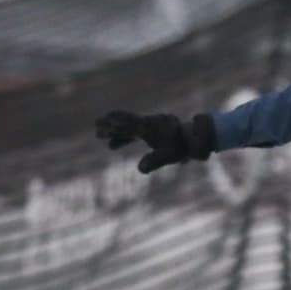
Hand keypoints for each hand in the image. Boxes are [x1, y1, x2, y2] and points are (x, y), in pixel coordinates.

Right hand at [95, 110, 215, 173]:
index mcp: (154, 126)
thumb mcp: (171, 156)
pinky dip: (123, 139)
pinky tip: (112, 146)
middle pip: (127, 123)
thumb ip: (156, 161)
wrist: (193, 141)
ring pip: (127, 128)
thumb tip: (140, 169)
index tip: (107, 119)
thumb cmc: (183, 148)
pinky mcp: (149, 132)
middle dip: (112, 125)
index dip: (120, 121)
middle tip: (97, 125)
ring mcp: (148, 127)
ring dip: (114, 131)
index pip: (133, 122)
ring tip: (98, 134)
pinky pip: (132, 134)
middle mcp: (149, 123)